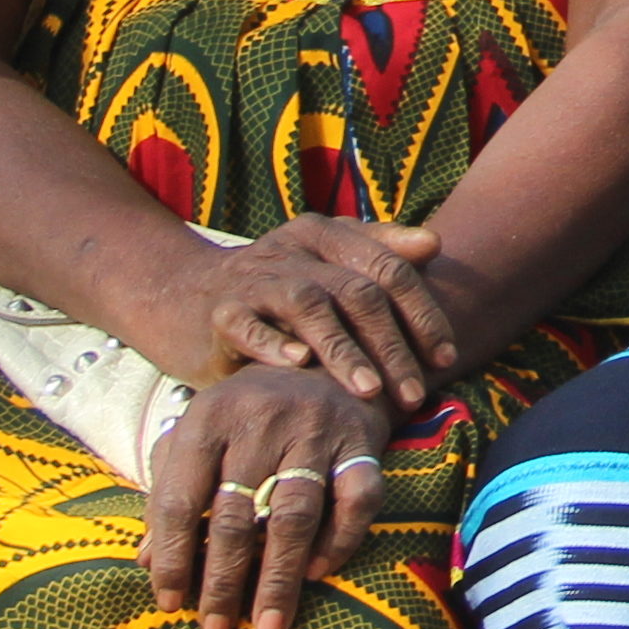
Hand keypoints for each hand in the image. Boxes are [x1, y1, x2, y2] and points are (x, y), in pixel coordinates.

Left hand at [141, 363, 394, 628]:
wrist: (326, 357)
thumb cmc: (249, 408)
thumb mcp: (200, 433)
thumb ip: (172, 489)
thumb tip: (145, 561)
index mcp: (209, 417)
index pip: (179, 499)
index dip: (170, 556)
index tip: (169, 602)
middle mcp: (261, 420)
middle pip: (236, 516)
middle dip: (223, 582)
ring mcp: (316, 430)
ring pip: (294, 516)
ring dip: (279, 578)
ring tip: (268, 625)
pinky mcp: (362, 440)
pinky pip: (358, 500)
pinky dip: (340, 540)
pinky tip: (320, 571)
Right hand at [181, 217, 455, 403]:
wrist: (182, 295)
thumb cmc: (274, 287)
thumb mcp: (324, 260)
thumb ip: (379, 251)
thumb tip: (435, 243)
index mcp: (326, 236)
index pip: (390, 269)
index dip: (423, 313)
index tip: (445, 358)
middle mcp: (294, 253)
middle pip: (357, 292)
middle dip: (392, 345)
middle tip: (414, 392)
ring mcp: (255, 280)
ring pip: (309, 306)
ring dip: (343, 349)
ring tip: (368, 390)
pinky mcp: (219, 312)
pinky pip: (246, 324)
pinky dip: (272, 343)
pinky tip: (298, 364)